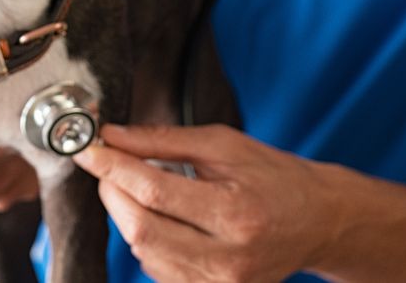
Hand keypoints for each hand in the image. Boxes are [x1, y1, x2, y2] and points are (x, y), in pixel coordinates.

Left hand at [74, 124, 345, 282]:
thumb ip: (163, 140)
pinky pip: (157, 270)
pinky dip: (145, 239)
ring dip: (126, 216)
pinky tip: (156, 217)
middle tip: (106, 166)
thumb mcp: (223, 145)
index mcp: (237, 212)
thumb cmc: (274, 177)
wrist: (319, 222)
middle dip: (112, 193)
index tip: (87, 149)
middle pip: (141, 230)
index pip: (155, 193)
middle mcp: (229, 257)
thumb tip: (112, 136)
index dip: (112, 168)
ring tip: (134, 188)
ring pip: (144, 253)